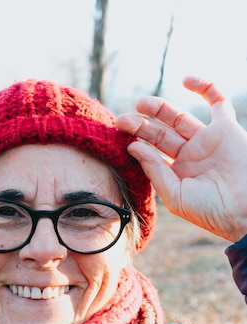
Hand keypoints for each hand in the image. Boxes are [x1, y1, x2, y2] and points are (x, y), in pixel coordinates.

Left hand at [116, 77, 246, 241]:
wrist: (243, 210)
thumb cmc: (210, 210)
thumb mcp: (175, 195)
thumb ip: (155, 171)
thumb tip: (133, 147)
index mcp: (177, 173)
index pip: (152, 152)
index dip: (137, 141)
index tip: (123, 136)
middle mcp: (190, 155)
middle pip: (161, 134)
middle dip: (142, 125)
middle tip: (122, 120)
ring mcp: (207, 141)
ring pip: (180, 118)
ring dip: (160, 108)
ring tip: (140, 103)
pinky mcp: (227, 128)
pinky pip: (218, 101)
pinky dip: (205, 87)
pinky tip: (186, 80)